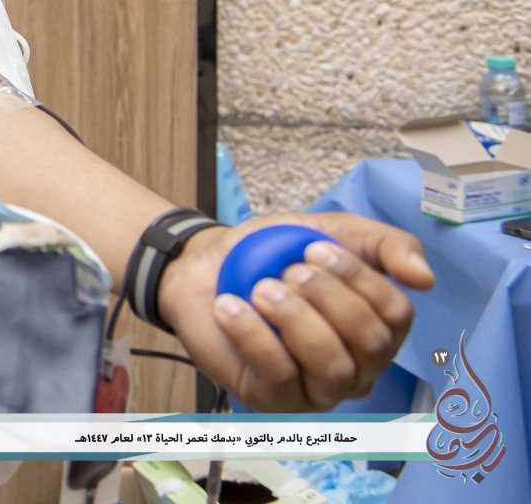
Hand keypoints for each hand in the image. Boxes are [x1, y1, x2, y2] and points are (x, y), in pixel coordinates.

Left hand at [156, 212, 434, 410]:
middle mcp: (361, 367)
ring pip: (331, 365)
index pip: (396, 313)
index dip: (358, 277)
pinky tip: (231, 307)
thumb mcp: (336, 231)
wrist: (207, 265)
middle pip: (369, 341)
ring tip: (262, 289)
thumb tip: (425, 278)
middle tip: (289, 269)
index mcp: (381, 328)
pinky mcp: (275, 400)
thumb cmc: (277, 253)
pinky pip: (278, 374)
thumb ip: (387, 245)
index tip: (315, 247)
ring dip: (294, 317)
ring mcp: (320, 389)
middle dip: (326, 296)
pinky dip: (252, 332)